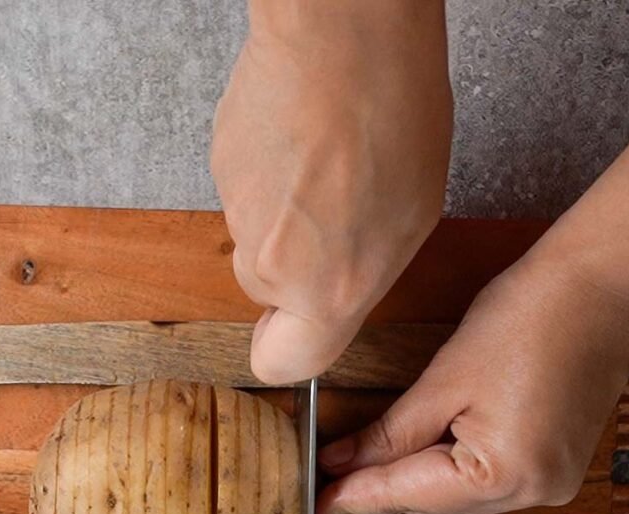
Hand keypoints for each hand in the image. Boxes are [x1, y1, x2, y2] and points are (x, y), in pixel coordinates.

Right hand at [211, 0, 452, 383]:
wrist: (342, 31)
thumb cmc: (392, 113)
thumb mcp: (410, 221)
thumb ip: (358, 279)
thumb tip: (327, 294)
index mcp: (326, 290)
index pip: (279, 365)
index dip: (285, 353)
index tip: (293, 336)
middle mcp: (270, 266)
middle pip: (268, 293)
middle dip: (296, 266)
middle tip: (338, 216)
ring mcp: (237, 218)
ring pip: (259, 239)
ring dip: (287, 216)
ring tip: (328, 165)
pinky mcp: (219, 173)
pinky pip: (246, 196)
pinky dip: (270, 178)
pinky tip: (303, 141)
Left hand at [314, 253, 628, 513]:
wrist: (601, 282)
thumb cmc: (528, 316)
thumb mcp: (443, 381)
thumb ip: (387, 435)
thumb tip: (339, 464)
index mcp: (505, 475)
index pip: (406, 496)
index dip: (350, 502)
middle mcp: (533, 493)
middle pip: (429, 503)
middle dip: (373, 498)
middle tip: (320, 507)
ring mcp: (549, 484)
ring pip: (452, 497)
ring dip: (405, 488)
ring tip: (350, 490)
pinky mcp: (554, 468)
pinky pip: (481, 484)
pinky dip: (441, 475)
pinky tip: (407, 470)